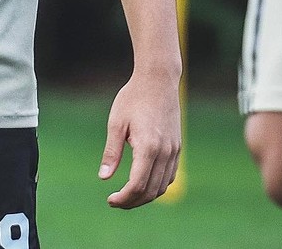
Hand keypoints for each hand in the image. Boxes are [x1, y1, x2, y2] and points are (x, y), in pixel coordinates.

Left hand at [97, 69, 181, 208]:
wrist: (158, 79)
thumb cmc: (133, 97)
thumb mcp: (116, 122)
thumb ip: (111, 152)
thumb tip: (103, 178)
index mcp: (148, 147)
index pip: (137, 185)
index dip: (123, 198)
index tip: (110, 200)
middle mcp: (165, 152)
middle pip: (151, 191)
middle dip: (132, 202)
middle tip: (116, 201)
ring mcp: (174, 150)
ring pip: (162, 186)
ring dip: (145, 196)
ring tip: (127, 195)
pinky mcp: (177, 147)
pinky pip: (169, 176)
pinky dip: (157, 186)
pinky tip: (143, 183)